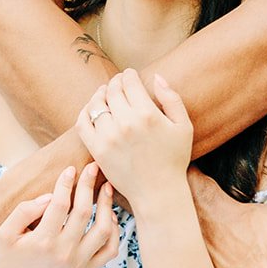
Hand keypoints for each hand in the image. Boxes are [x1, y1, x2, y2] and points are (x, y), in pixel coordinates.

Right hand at [0, 163, 119, 267]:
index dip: (66, 183)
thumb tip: (49, 197)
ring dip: (107, 205)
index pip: (59, 204)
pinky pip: (110, 250)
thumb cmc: (10, 257)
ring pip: (103, 230)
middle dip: (88, 185)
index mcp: (42, 242)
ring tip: (106, 188)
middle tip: (92, 167)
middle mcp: (63, 253)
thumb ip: (24, 211)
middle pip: (83, 212)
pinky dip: (114, 231)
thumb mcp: (5, 233)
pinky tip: (109, 215)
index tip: (70, 169)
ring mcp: (78, 264)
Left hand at [77, 70, 192, 209]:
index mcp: (147, 114)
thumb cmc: (174, 159)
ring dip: (100, 94)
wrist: (158, 193)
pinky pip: (83, 123)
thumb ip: (172, 98)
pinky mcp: (97, 150)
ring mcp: (109, 137)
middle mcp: (126, 123)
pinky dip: (85, 112)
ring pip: (96, 104)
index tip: (129, 74)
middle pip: (112, 90)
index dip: (128, 74)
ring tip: (105, 93)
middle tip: (118, 82)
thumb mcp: (183, 126)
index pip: (130, 82)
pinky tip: (92, 110)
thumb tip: (157, 76)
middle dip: (115, 82)